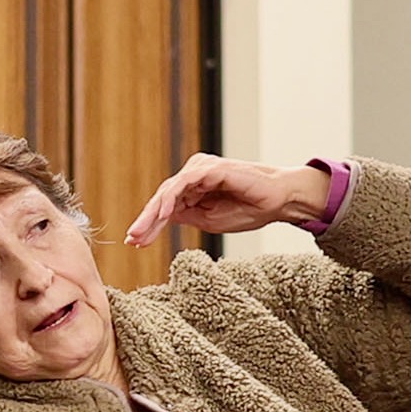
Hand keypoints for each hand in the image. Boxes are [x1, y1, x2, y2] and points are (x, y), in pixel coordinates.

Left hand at [122, 153, 332, 246]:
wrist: (278, 202)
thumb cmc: (249, 209)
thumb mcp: (209, 220)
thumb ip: (185, 216)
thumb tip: (160, 219)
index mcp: (194, 187)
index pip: (166, 206)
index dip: (149, 224)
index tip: (135, 243)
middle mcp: (195, 174)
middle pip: (163, 198)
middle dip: (147, 221)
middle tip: (132, 240)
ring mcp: (202, 169)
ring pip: (169, 191)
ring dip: (153, 213)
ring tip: (142, 232)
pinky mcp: (210, 168)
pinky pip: (184, 183)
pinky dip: (170, 199)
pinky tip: (161, 215)